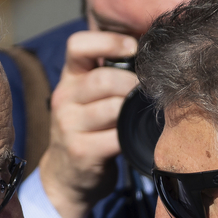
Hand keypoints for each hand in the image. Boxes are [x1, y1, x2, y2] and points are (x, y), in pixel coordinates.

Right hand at [41, 30, 137, 217]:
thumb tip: (153, 51)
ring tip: (139, 115)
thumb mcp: (88, 96)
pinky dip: (131, 135)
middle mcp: (63, 98)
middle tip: (146, 93)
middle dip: (132, 84)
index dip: (109, 41)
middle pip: (103, 79)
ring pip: (113, 108)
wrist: (66, 175)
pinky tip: (135, 135)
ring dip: (133, 111)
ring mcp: (69, 126)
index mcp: (69, 78)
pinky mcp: (80, 151)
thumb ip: (109, 73)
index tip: (133, 49)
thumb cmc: (89, 129)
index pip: (77, 45)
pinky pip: (116, 137)